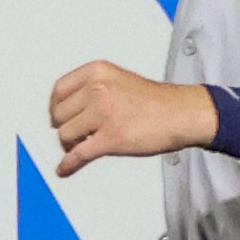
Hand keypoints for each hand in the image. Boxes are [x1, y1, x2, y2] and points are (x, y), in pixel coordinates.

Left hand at [48, 59, 217, 171]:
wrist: (183, 113)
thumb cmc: (157, 100)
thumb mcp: (118, 79)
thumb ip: (94, 88)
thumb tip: (71, 109)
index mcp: (97, 72)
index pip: (59, 90)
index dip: (57, 107)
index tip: (58, 116)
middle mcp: (97, 89)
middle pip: (60, 115)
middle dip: (66, 127)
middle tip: (76, 134)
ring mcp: (103, 113)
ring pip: (66, 135)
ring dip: (71, 145)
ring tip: (83, 145)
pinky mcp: (111, 138)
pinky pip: (78, 154)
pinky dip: (69, 164)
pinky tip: (65, 168)